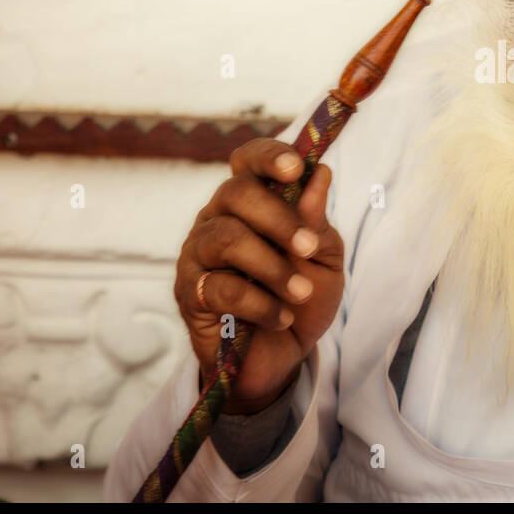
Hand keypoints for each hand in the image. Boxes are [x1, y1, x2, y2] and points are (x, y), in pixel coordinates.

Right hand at [174, 139, 343, 413]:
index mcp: (252, 203)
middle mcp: (218, 219)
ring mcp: (198, 255)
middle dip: (278, 219)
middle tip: (308, 248)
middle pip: (235, 194)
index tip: (294, 168)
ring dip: (271, 266)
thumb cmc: (303, 298)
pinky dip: (259, 303)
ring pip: (225, 238)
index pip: (248, 162)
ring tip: (300, 293)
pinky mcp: (190, 294)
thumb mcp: (324, 260)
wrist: (285, 356)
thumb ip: (317, 221)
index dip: (267, 157)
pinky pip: (220, 288)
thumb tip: (319, 175)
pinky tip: (280, 317)